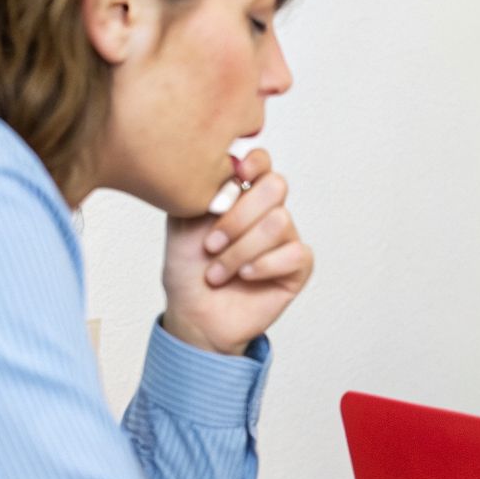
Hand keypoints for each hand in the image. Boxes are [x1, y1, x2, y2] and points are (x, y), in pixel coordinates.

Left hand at [161, 149, 314, 354]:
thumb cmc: (188, 269)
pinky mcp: (297, 267)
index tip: (236, 177)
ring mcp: (285, 239)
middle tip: (211, 244)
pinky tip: (245, 276)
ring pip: (279, 222)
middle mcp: (267, 212)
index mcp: (242, 195)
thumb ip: (202, 191)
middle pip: (275, 187)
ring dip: (241, 250)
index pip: (261, 163)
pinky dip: (264, 265)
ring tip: (218, 271)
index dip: (255, 163)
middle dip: (238, 217)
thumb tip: (227, 167)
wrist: (194, 315)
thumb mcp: (181, 224)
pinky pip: (295, 253)